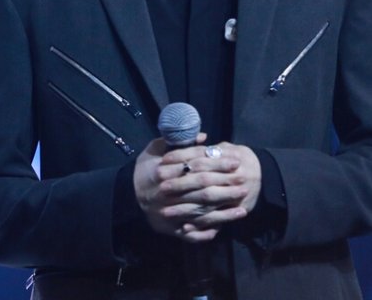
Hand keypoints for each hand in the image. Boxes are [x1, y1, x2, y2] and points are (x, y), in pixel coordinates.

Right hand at [133, 138, 260, 242]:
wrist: (127, 197)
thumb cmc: (143, 169)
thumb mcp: (154, 149)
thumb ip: (176, 141)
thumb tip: (204, 137)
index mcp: (164, 171)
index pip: (196, 165)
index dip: (217, 162)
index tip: (235, 159)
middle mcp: (168, 192)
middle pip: (202, 187)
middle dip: (225, 183)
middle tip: (244, 178)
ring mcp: (170, 212)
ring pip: (201, 211)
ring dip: (223, 208)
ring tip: (242, 202)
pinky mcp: (171, 229)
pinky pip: (192, 233)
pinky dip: (208, 230)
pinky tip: (224, 228)